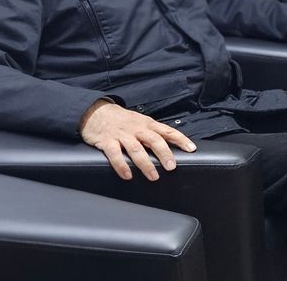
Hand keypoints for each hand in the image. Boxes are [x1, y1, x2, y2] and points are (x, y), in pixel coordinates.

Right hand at [79, 100, 196, 180]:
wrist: (95, 111)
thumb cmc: (120, 119)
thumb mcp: (139, 121)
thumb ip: (151, 133)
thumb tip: (168, 147)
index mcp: (147, 124)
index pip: (167, 131)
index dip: (180, 139)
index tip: (191, 149)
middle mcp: (137, 129)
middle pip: (154, 140)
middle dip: (164, 154)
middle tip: (172, 167)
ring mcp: (122, 135)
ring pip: (136, 149)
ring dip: (146, 164)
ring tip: (153, 176)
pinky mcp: (107, 141)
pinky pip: (115, 154)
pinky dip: (121, 165)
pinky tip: (128, 175)